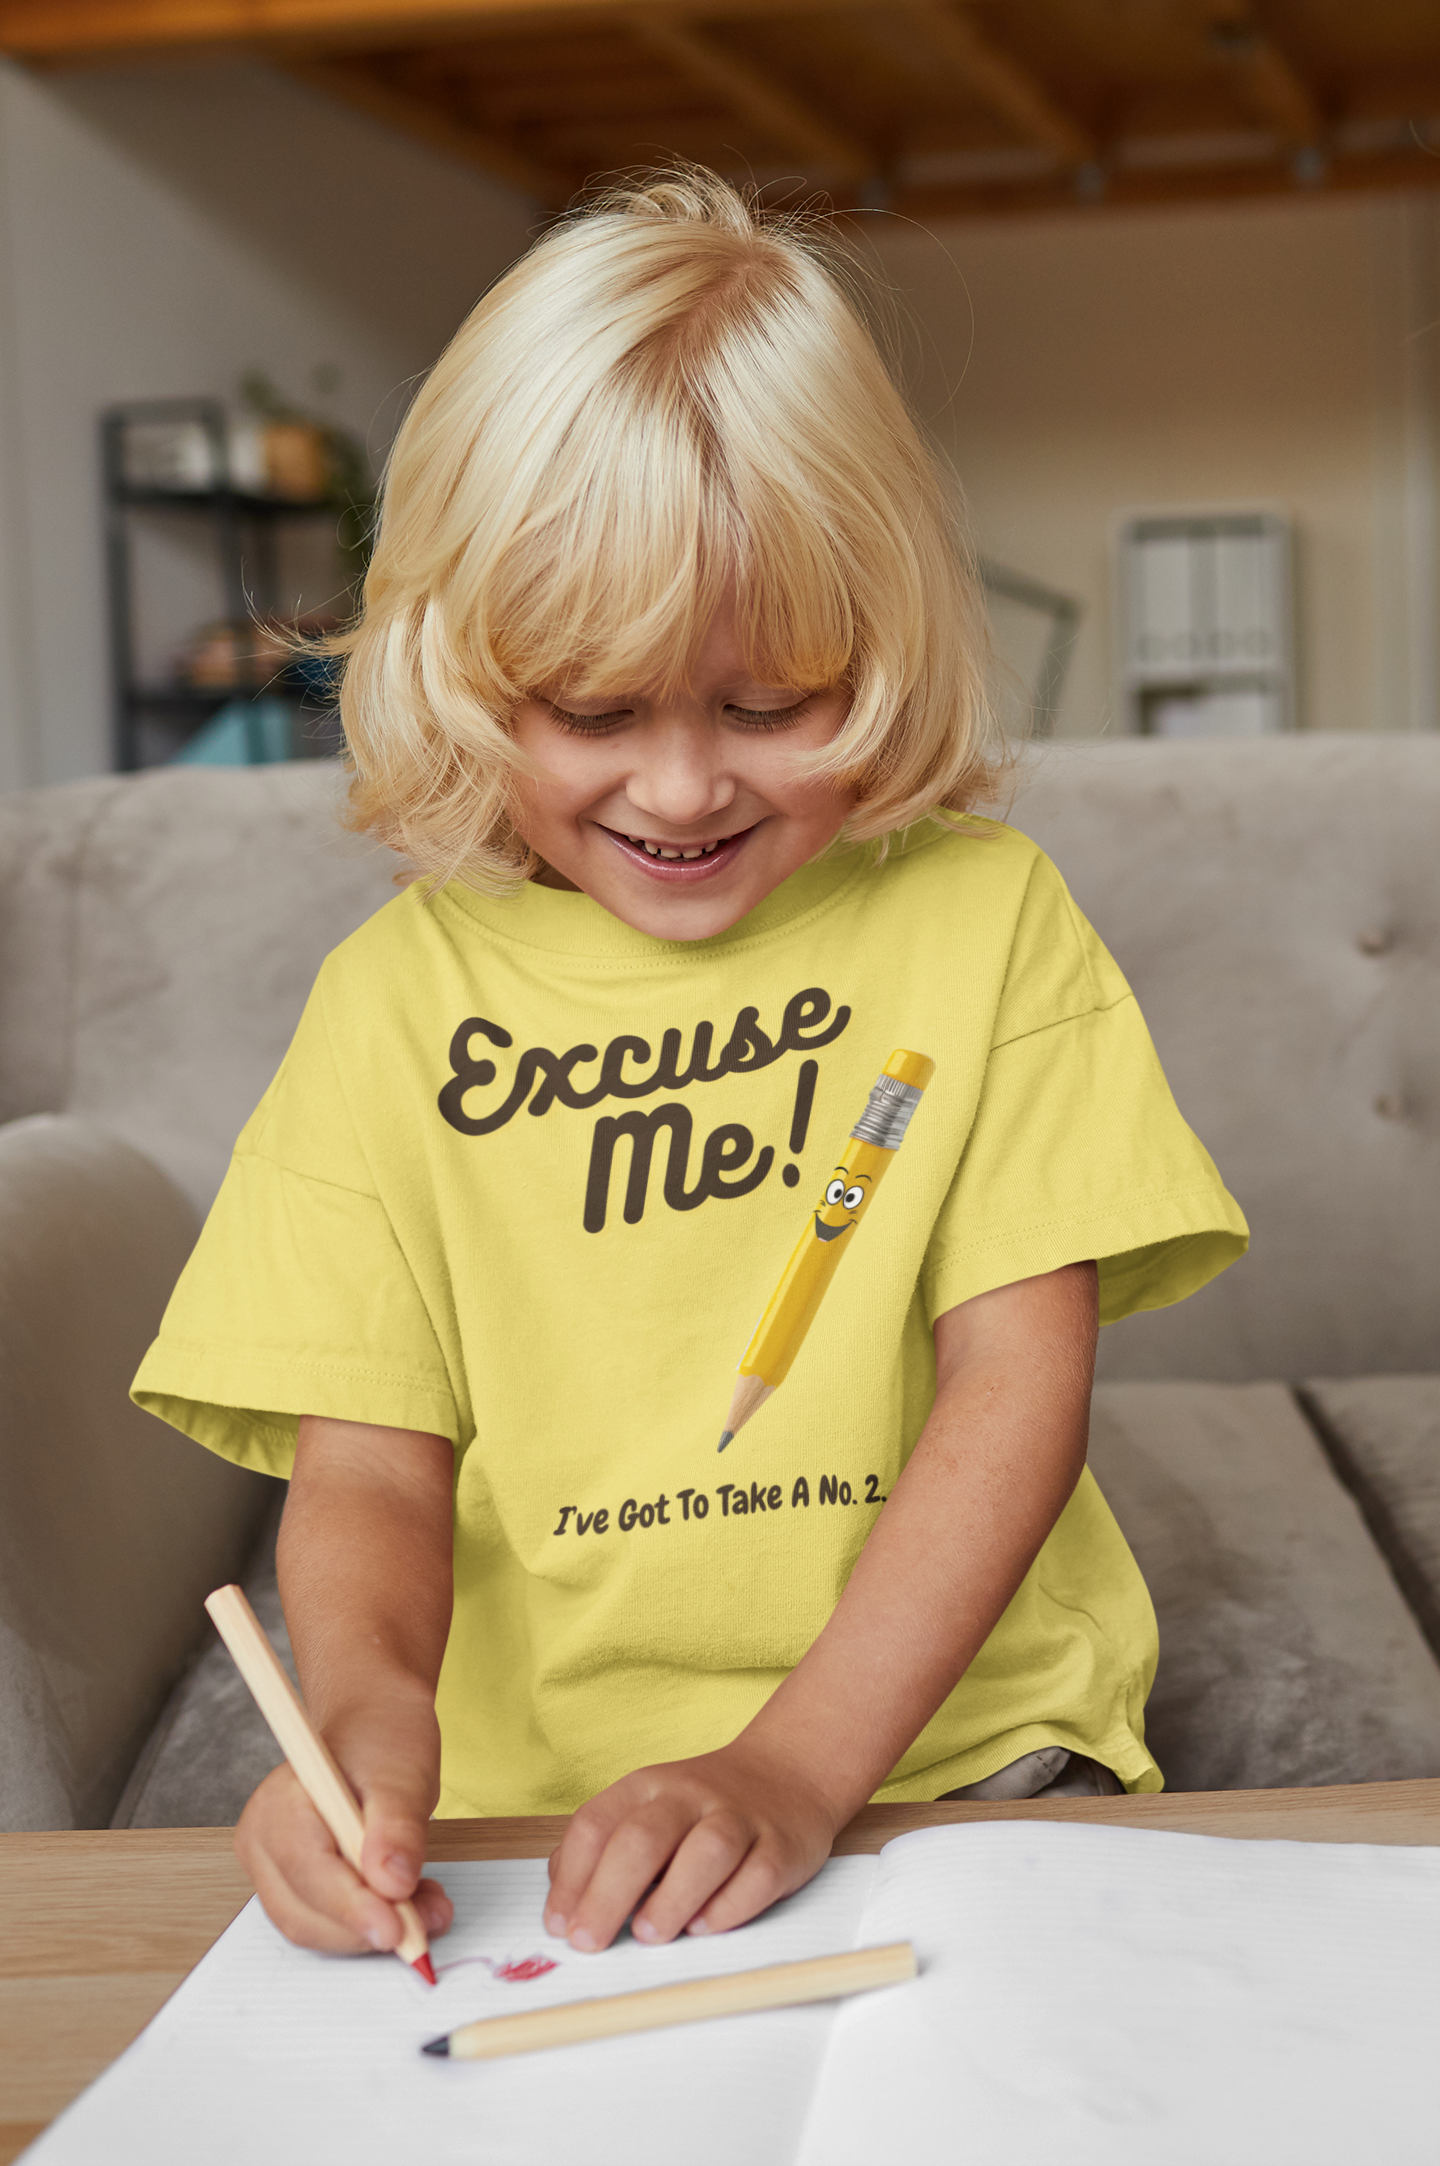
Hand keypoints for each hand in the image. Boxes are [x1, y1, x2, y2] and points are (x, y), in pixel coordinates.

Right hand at [234, 1715, 452, 1956]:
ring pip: (316, 1927)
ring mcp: (272, 1868)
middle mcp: (262, 1842)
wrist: (371, 1727)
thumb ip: (397, 1828)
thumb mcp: (402, 1774)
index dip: (352, 1908)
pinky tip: (407, 1904)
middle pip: (305, 1912)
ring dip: (372, 1930)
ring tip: (426, 1906)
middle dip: (368, 1926)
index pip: (308, 1872)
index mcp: (279, 1804)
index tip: (398, 1929)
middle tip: (430, 1918)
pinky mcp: (293, 1886)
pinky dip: (368, 1923)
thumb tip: (393, 1885)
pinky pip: (326, 1922)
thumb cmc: (381, 1741)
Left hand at [543, 1738, 842, 1953]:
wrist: (787, 1773)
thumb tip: (563, 1897)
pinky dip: (728, 1908)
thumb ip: (604, 1847)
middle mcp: (691, 1797)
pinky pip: (757, 1878)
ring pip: (706, 1852)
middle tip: (589, 1942)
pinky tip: (704, 1927)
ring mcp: (740, 1819)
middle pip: (643, 1838)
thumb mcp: (647, 1808)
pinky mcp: (781, 1848)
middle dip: (608, 1894)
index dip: (571, 1878)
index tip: (558, 1925)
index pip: (596, 1825)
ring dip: (672, 1898)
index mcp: (647, 1787)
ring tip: (649, 1935)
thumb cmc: (702, 1808)